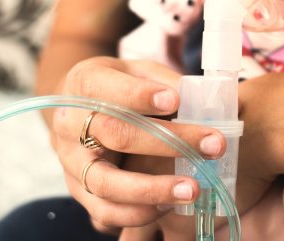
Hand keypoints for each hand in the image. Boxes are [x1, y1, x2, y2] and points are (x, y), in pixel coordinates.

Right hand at [48, 56, 226, 233]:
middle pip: (115, 135)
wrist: (79, 108)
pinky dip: (137, 213)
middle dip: (168, 142)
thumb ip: (163, 81)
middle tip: (213, 146)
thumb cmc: (117, 86)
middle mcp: (70, 124)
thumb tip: (200, 100)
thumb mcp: (137, 70)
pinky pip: (103, 211)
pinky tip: (169, 205)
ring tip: (192, 189)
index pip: (110, 90)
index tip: (176, 100)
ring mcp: (71, 161)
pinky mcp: (77, 190)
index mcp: (84, 83)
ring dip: (152, 190)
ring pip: (105, 182)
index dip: (141, 95)